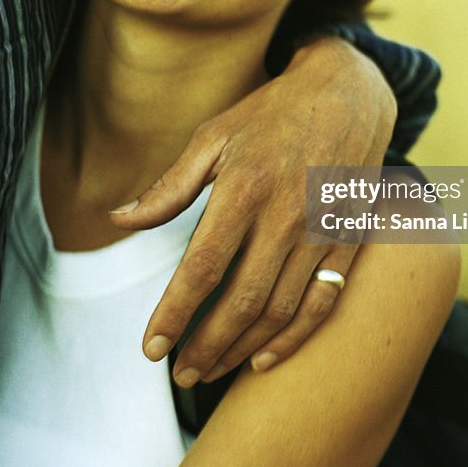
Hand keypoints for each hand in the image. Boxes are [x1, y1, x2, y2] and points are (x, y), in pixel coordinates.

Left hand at [109, 36, 395, 384]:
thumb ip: (170, 186)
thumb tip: (118, 219)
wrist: (349, 92)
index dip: (173, 314)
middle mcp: (286, 216)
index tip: (151, 348)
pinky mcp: (348, 239)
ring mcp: (322, 231)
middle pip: (241, 301)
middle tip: (180, 375)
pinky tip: (265, 358)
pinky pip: (323, 301)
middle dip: (205, 347)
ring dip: (243, 349)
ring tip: (212, 370)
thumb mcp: (214, 136)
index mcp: (245, 188)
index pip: (202, 269)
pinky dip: (295, 338)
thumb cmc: (272, 113)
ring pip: (281, 310)